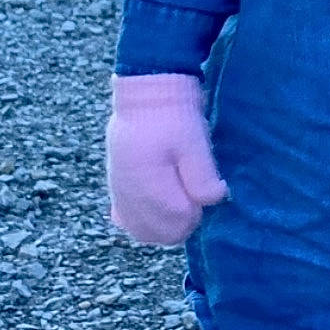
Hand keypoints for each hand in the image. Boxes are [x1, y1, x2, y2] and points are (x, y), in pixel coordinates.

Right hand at [106, 74, 227, 245]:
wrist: (146, 95)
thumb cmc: (174, 117)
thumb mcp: (195, 142)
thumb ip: (203, 176)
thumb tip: (213, 199)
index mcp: (148, 183)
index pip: (177, 221)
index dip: (196, 213)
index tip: (202, 193)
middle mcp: (128, 194)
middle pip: (159, 234)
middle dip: (182, 224)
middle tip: (193, 198)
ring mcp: (119, 193)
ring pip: (142, 232)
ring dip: (164, 226)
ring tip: (178, 200)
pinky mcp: (116, 188)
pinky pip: (128, 221)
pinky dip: (145, 221)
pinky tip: (158, 204)